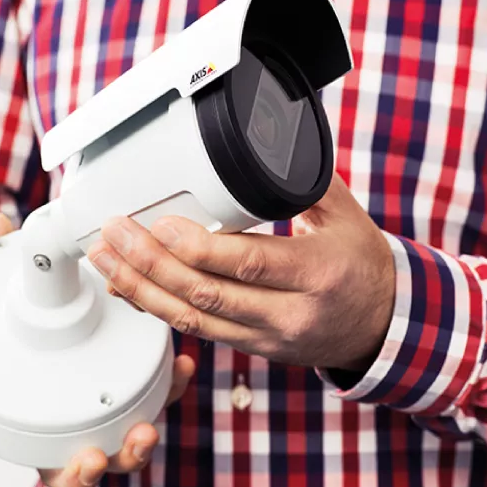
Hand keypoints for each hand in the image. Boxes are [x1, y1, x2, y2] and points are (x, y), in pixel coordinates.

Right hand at [0, 213, 195, 486]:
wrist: (60, 314)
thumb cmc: (27, 314)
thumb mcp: (9, 282)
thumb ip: (0, 258)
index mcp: (5, 405)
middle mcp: (50, 429)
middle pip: (58, 470)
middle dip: (76, 472)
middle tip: (89, 457)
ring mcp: (92, 426)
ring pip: (110, 459)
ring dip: (129, 454)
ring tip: (145, 432)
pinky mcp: (132, 403)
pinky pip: (153, 408)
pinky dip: (168, 393)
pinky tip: (181, 365)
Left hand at [86, 174, 395, 371]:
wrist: (380, 326)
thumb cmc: (361, 266)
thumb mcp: (344, 216)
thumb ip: (299, 181)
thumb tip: (264, 139)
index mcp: (316, 273)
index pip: (249, 263)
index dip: (199, 248)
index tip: (161, 224)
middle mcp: (289, 312)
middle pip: (208, 295)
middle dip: (152, 265)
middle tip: (115, 235)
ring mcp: (266, 337)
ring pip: (193, 321)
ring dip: (142, 290)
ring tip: (106, 262)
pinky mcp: (250, 347)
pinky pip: (197, 331)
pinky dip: (158, 308)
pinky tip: (129, 288)